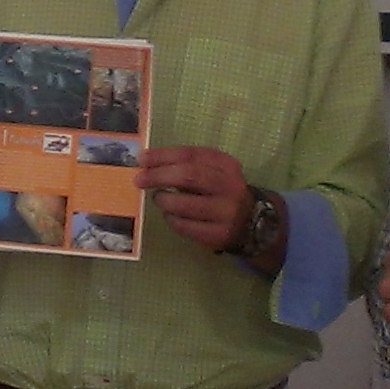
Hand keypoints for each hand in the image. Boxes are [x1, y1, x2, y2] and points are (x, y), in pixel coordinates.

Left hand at [137, 145, 252, 251]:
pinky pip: (186, 226)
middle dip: (159, 176)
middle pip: (189, 175)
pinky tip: (170, 215)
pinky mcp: (219, 234)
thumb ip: (186, 166)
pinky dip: (172, 219)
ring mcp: (226, 212)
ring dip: (164, 200)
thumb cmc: (219, 192)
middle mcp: (229, 186)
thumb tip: (148, 165)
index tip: (142, 159)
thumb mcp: (212, 172)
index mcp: (226, 164)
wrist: (249, 222)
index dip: (163, 155)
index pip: (191, 154)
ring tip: (159, 198)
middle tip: (139, 180)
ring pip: (186, 204)